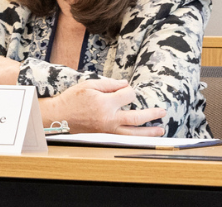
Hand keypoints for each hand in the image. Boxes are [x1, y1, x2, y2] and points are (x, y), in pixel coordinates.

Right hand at [40, 78, 165, 135]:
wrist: (59, 116)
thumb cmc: (72, 99)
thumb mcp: (89, 84)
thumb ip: (109, 84)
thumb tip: (126, 84)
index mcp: (105, 103)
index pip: (128, 95)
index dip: (130, 91)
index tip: (125, 89)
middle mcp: (109, 118)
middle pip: (137, 118)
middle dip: (152, 114)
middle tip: (162, 112)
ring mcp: (107, 129)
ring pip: (133, 133)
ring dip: (148, 132)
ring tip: (160, 130)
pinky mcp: (105, 135)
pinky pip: (124, 138)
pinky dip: (136, 137)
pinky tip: (143, 136)